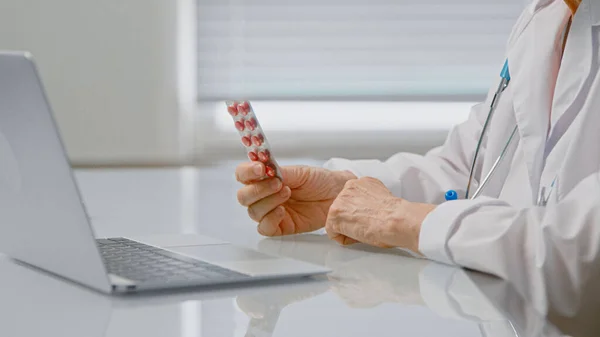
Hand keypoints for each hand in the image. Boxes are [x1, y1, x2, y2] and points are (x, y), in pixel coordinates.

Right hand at [235, 162, 355, 235]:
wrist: (337, 195)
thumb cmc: (321, 181)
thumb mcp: (300, 172)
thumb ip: (281, 172)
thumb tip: (266, 171)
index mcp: (265, 178)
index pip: (243, 175)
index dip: (247, 172)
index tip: (260, 168)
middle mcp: (265, 195)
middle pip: (244, 196)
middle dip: (258, 189)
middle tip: (278, 182)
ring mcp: (271, 211)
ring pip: (253, 211)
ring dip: (268, 201)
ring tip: (287, 193)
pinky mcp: (280, 227)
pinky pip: (264, 228)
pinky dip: (270, 219)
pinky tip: (282, 211)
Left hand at [325, 177, 435, 252]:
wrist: (397, 220)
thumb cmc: (395, 214)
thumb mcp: (383, 197)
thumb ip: (369, 199)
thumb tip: (368, 208)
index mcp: (361, 183)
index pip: (351, 200)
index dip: (359, 213)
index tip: (368, 218)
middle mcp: (348, 187)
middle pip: (342, 209)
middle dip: (351, 220)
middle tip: (366, 227)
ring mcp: (339, 200)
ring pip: (336, 220)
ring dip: (348, 229)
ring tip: (364, 231)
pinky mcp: (335, 215)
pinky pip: (333, 232)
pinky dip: (345, 238)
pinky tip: (359, 235)